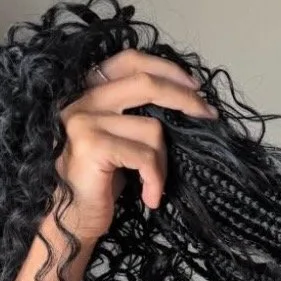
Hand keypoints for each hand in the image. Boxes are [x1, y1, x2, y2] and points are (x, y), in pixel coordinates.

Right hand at [54, 50, 214, 240]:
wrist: (72, 221)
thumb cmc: (103, 183)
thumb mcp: (122, 138)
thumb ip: (139, 113)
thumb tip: (190, 100)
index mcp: (90, 92)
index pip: (130, 60)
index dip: (167, 68)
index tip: (195, 86)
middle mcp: (81, 100)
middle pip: (146, 82)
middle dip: (185, 99)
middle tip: (207, 116)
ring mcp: (83, 121)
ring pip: (152, 128)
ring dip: (163, 161)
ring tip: (154, 183)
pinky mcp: (91, 145)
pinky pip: (144, 155)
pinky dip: (155, 179)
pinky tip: (150, 196)